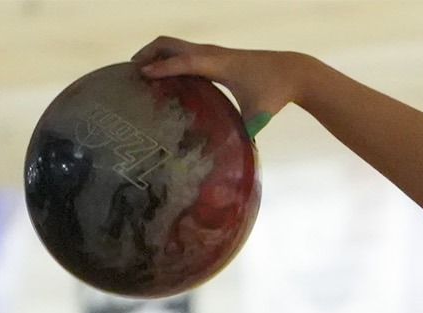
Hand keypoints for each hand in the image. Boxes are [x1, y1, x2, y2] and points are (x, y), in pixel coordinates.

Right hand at [132, 37, 309, 135]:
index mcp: (219, 65)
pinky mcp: (216, 56)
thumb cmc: (275, 93)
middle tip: (130, 72)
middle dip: (148, 53)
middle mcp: (212, 53)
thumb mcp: (258, 116)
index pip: (184, 62)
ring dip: (156, 54)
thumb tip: (227, 157)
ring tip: (141, 73)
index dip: (162, 67)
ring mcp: (213, 52)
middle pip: (171, 44)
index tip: (140, 74)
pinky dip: (169, 57)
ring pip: (176, 45)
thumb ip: (242, 133)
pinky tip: (165, 75)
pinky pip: (185, 52)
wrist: (292, 72)